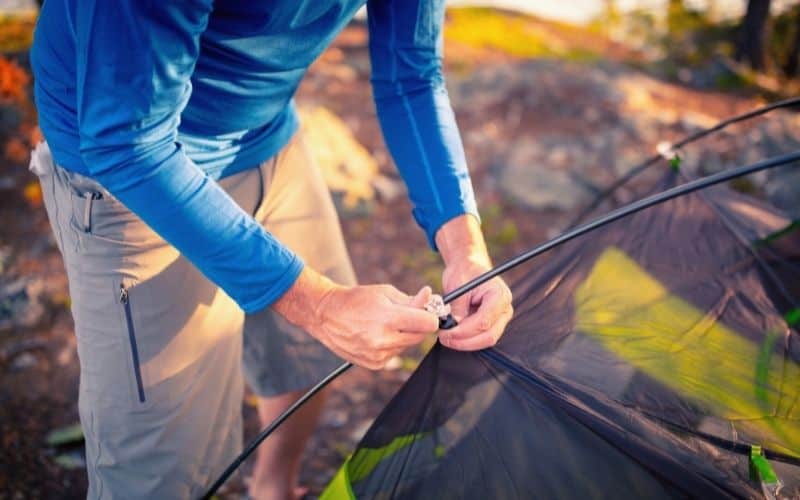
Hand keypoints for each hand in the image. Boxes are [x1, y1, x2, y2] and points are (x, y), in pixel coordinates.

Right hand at [273, 267, 438, 369]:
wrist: (325, 314)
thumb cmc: (357, 299)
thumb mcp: (385, 292)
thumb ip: (411, 299)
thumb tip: (432, 299)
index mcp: (388, 319)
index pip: (428, 324)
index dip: (431, 316)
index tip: (428, 311)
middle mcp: (383, 340)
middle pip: (420, 337)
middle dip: (418, 325)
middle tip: (407, 314)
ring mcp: (378, 355)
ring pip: (407, 346)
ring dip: (404, 335)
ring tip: (385, 323)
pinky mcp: (374, 365)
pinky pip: (395, 354)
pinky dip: (392, 345)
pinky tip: (377, 335)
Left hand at [435, 215, 512, 350]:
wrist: (468, 268)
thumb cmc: (464, 273)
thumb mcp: (458, 287)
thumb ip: (457, 308)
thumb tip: (451, 328)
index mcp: (500, 296)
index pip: (484, 322)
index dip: (463, 331)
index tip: (445, 332)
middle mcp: (504, 309)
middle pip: (488, 336)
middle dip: (464, 341)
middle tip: (444, 338)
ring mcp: (500, 319)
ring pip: (485, 340)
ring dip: (464, 342)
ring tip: (445, 337)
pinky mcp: (493, 325)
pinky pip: (481, 338)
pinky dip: (466, 340)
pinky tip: (452, 336)